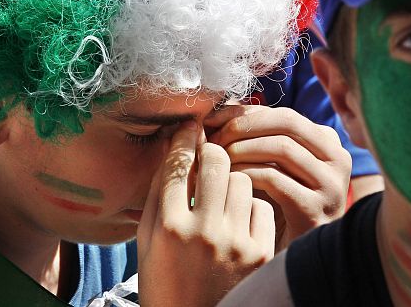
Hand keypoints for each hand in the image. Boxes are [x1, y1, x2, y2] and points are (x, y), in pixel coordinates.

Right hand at [137, 121, 274, 306]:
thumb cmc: (165, 282)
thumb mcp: (148, 242)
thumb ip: (159, 195)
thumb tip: (174, 149)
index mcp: (168, 227)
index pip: (178, 164)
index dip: (185, 138)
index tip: (191, 128)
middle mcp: (202, 231)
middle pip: (216, 161)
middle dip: (214, 150)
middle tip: (211, 154)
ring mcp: (235, 242)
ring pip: (243, 179)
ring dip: (233, 179)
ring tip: (224, 194)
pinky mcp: (260, 253)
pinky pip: (262, 206)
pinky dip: (251, 208)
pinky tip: (240, 220)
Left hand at [205, 105, 350, 251]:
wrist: (292, 261)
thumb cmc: (275, 207)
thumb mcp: (271, 165)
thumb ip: (256, 136)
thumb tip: (219, 108)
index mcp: (327, 142)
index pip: (284, 113)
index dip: (244, 113)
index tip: (211, 121)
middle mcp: (338, 158)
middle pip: (286, 123)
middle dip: (244, 126)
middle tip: (213, 139)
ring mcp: (331, 184)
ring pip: (282, 148)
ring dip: (242, 149)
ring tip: (217, 161)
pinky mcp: (316, 209)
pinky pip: (276, 179)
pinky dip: (247, 174)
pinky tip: (229, 182)